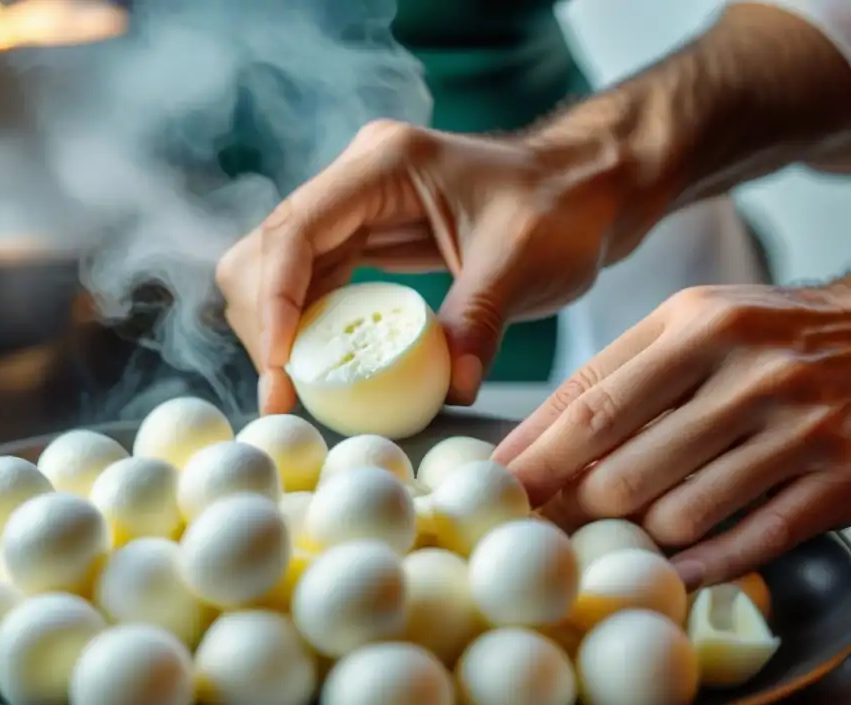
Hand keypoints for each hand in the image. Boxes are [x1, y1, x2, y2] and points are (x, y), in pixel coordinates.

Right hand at [216, 118, 633, 413]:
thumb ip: (478, 322)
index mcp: (385, 165)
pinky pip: (313, 284)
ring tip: (296, 389)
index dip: (276, 300)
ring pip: (278, 269)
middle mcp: (356, 178)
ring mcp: (355, 207)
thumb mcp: (523, 263)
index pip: (296, 229)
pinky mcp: (365, 237)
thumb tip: (450, 391)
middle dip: (265, 321)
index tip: (281, 367)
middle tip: (283, 391)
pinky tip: (323, 367)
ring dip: (279, 329)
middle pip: (267, 249)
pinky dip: (307, 328)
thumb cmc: (564, 208)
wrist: (586, 190)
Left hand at [494, 284, 850, 587]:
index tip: (498, 491)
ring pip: (682, 514)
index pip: (592, 406)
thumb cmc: (763, 335)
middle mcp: (748, 372)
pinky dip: (703, 566)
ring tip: (616, 537)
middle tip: (549, 525)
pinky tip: (672, 573)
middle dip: (574, 508)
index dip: (536, 458)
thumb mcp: (688, 325)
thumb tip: (524, 442)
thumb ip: (610, 375)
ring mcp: (800, 428)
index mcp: (697, 325)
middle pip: (626, 470)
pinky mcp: (840, 478)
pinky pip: (754, 541)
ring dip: (636, 538)